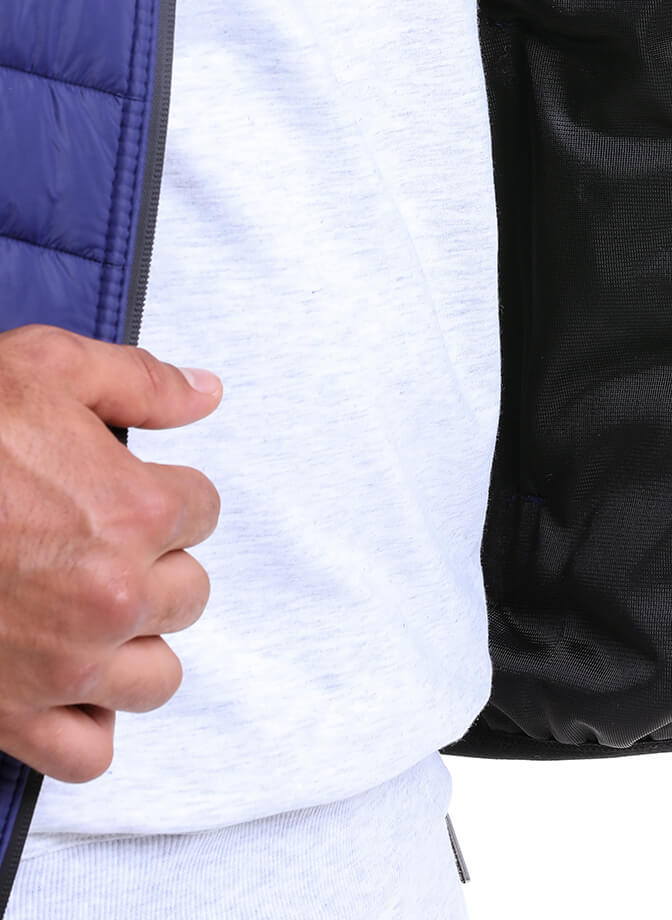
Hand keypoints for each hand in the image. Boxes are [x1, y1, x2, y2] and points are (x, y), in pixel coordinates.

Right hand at [0, 326, 222, 781]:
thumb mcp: (48, 366)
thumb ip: (140, 382)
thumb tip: (204, 394)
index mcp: (134, 509)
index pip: (204, 511)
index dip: (165, 495)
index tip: (126, 492)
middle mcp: (112, 595)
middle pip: (187, 593)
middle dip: (153, 567)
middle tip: (97, 545)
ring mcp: (66, 664)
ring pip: (156, 677)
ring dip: (132, 646)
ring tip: (86, 611)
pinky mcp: (14, 715)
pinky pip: (89, 753)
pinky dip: (86, 723)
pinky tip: (66, 681)